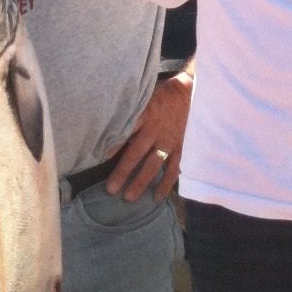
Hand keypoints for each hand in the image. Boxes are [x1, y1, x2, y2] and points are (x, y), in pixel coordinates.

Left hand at [107, 69, 192, 202]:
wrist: (189, 93)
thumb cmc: (161, 97)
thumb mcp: (144, 99)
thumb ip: (132, 116)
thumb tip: (112, 132)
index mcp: (145, 116)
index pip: (126, 131)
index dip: (114, 145)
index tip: (101, 159)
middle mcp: (155, 131)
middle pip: (136, 154)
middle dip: (123, 172)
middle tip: (111, 189)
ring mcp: (169, 141)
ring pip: (153, 165)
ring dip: (141, 182)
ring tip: (129, 197)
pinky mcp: (180, 148)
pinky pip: (173, 168)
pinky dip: (166, 183)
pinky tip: (158, 196)